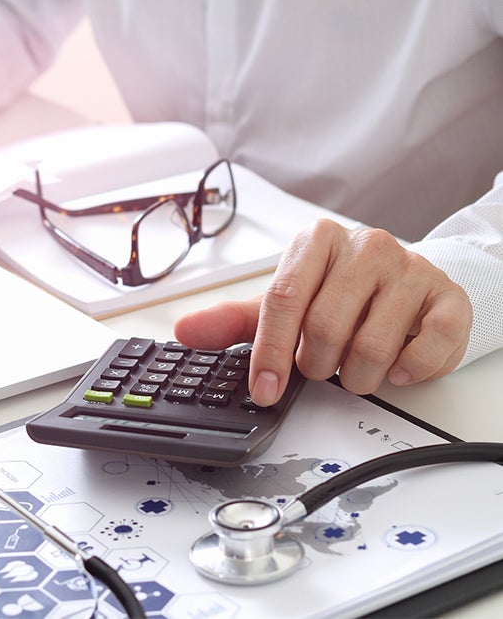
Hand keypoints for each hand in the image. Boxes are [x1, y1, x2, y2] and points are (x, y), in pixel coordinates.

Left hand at [174, 219, 471, 405]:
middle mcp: (365, 246)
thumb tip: (184, 330)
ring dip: (357, 375)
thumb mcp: (284, 304)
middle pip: (325, 328)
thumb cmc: (337, 293)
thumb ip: (233, 321)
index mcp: (316, 242)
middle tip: (321, 365)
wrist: (406, 283)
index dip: (270, 352)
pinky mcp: (447, 297)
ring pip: (371, 346)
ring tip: (355, 365)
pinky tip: (397, 365)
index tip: (265, 389)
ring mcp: (410, 268)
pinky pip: (427, 349)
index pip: (283, 299)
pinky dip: (407, 371)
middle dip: (317, 365)